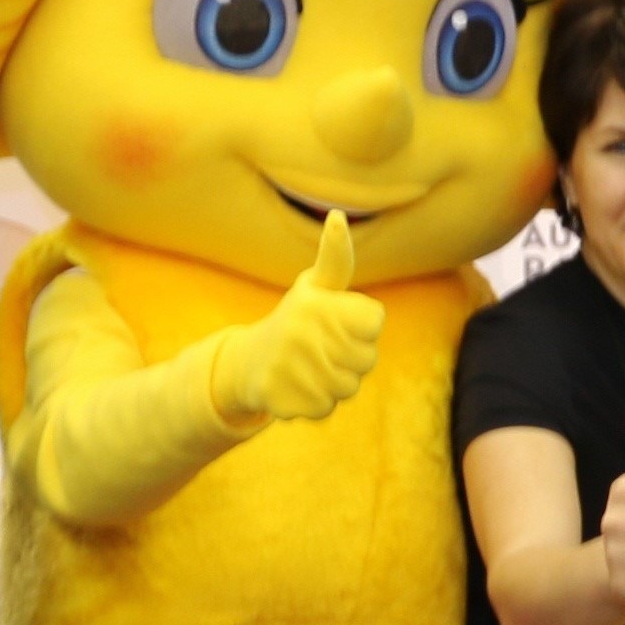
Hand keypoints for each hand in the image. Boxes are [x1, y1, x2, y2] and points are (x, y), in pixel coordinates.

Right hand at [212, 210, 387, 426]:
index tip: (335, 322)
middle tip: (320, 349)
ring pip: (348, 387)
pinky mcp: (280, 399)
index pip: (375, 322)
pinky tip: (296, 386)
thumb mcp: (317, 285)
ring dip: (334, 382)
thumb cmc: (297, 320)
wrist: (248, 362)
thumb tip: (338, 216)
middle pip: (367, 359)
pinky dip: (315, 402)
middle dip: (350, 359)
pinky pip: (325, 408)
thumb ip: (336, 257)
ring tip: (308, 368)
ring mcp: (289, 366)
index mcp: (315, 300)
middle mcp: (300, 330)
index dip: (361, 327)